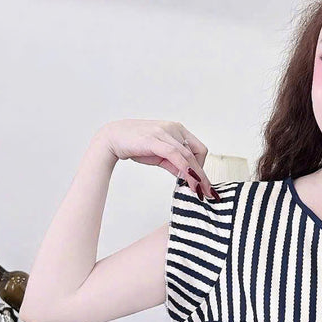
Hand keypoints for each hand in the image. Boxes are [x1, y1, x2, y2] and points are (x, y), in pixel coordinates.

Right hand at [97, 120, 217, 199]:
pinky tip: (189, 182)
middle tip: (209, 192)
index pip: (198, 149)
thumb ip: (173, 163)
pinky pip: (177, 157)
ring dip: (197, 176)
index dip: (202, 166)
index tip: (201, 182)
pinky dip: (186, 170)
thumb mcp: (159, 154)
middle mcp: (174, 128)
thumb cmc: (135, 145)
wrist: (112, 138)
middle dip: (203, 175)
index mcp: (176, 129)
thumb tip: (186, 176)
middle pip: (197, 153)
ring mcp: (165, 132)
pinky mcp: (156, 140)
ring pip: (188, 156)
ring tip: (201, 191)